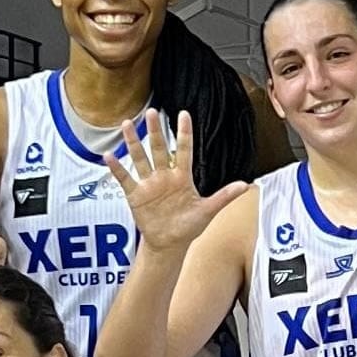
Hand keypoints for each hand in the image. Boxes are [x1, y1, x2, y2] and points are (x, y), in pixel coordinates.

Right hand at [106, 110, 248, 251]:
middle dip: (155, 131)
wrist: (169, 245)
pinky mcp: (136, 195)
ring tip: (127, 124)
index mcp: (182, 177)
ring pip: (140, 158)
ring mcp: (149, 184)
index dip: (184, 133)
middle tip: (152, 112)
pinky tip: (109, 156)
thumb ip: (224, 196)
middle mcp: (164, 176)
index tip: (184, 114)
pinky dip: (117, 168)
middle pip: (159, 149)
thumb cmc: (189, 227)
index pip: (184, 150)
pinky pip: (125, 179)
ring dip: (133, 142)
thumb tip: (246, 185)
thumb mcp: (208, 211)